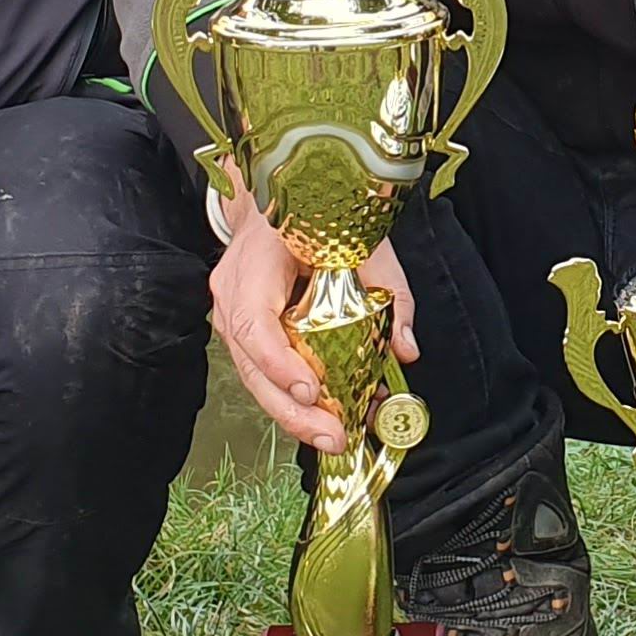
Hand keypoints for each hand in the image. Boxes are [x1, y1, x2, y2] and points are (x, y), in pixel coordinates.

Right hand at [206, 186, 417, 456]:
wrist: (278, 198)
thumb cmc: (320, 214)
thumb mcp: (364, 242)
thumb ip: (391, 293)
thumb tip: (406, 349)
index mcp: (258, 259)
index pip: (253, 320)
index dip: (278, 362)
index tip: (310, 390)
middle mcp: (232, 291)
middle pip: (249, 364)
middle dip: (290, 409)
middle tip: (332, 436)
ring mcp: (229, 312)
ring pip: (251, 375)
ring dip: (291, 412)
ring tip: (332, 437)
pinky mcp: (240, 329)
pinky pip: (260, 370)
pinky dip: (290, 396)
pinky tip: (324, 416)